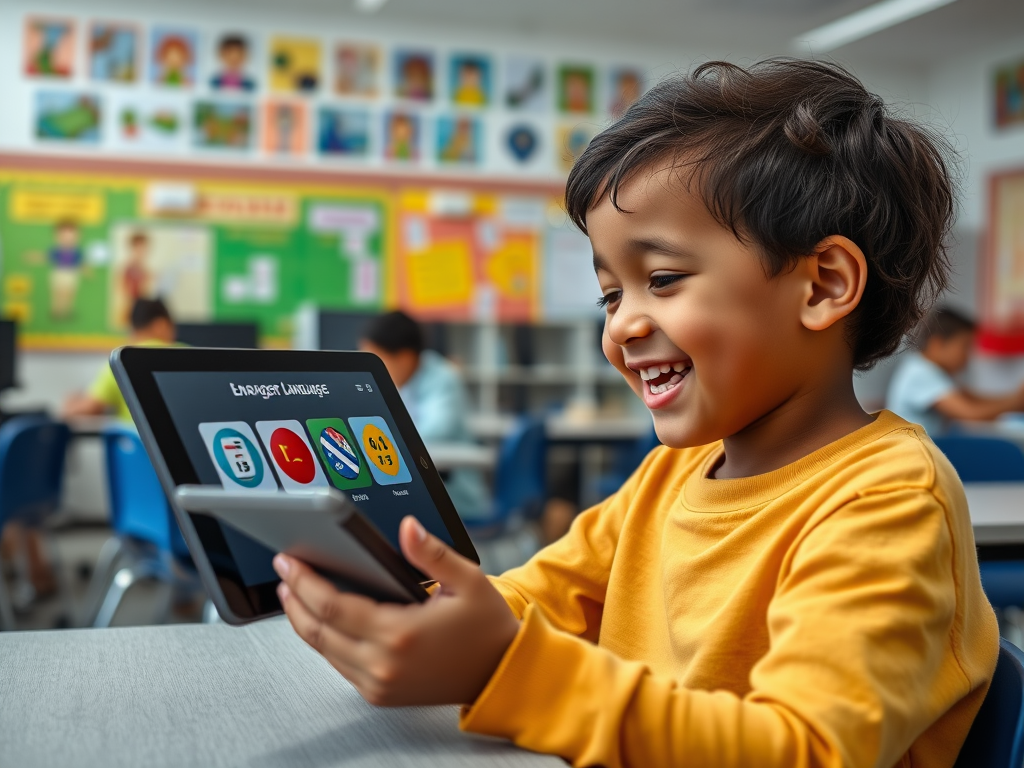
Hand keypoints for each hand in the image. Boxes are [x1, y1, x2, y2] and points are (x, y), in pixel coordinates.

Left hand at [274, 516, 519, 706]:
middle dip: (294, 599)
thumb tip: (407, 528)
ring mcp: (380, 684)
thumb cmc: (486, 627)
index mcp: (401, 633)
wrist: (500, 672)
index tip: (290, 562)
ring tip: (293, 592)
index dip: (304, 581)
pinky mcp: (380, 693)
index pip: (333, 606)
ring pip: (323, 651)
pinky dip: (324, 640)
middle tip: (284, 572)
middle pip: (318, 630)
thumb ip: (432, 553)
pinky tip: (320, 619)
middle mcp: (384, 664)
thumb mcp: (468, 580)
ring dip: (303, 620)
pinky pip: (338, 665)